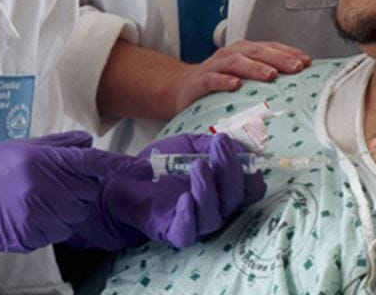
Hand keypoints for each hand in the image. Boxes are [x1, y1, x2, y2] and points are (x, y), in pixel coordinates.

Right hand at [0, 130, 145, 261]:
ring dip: (65, 208)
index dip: (122, 166)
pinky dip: (50, 225)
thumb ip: (58, 145)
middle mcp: (44, 187)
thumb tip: (88, 141)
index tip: (146, 170)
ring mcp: (37, 214)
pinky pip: (58, 232)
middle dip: (78, 187)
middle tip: (49, 182)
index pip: (93, 162)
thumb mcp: (21, 147)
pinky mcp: (30, 236)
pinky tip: (26, 214)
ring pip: (76, 214)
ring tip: (33, 199)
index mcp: (42, 160)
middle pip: (88, 191)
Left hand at [68, 133, 265, 249]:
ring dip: (208, 189)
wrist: (124, 178)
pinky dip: (188, 216)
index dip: (250, 173)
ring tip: (199, 165)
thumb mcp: (187, 145)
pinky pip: (186, 231)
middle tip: (221, 146)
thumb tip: (236, 144)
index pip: (249, 190)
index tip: (240, 150)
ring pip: (213, 216)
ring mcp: (194, 223)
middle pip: (234, 200)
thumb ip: (209, 144)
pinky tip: (185, 198)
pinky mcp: (171, 232)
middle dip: (230, 171)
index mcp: (223, 190)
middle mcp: (215, 209)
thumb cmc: (161, 164)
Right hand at [171, 40, 309, 113]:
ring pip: (236, 62)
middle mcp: (231, 55)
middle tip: (296, 67)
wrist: (183, 88)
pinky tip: (235, 85)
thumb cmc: (219, 82)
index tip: (307, 61)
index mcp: (244, 52)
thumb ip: (265, 77)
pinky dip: (224, 81)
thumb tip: (297, 85)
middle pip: (256, 52)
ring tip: (270, 75)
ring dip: (254, 67)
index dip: (288, 52)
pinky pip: (212, 79)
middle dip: (278, 58)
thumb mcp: (243, 76)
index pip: (269, 47)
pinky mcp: (200, 81)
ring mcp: (214, 66)